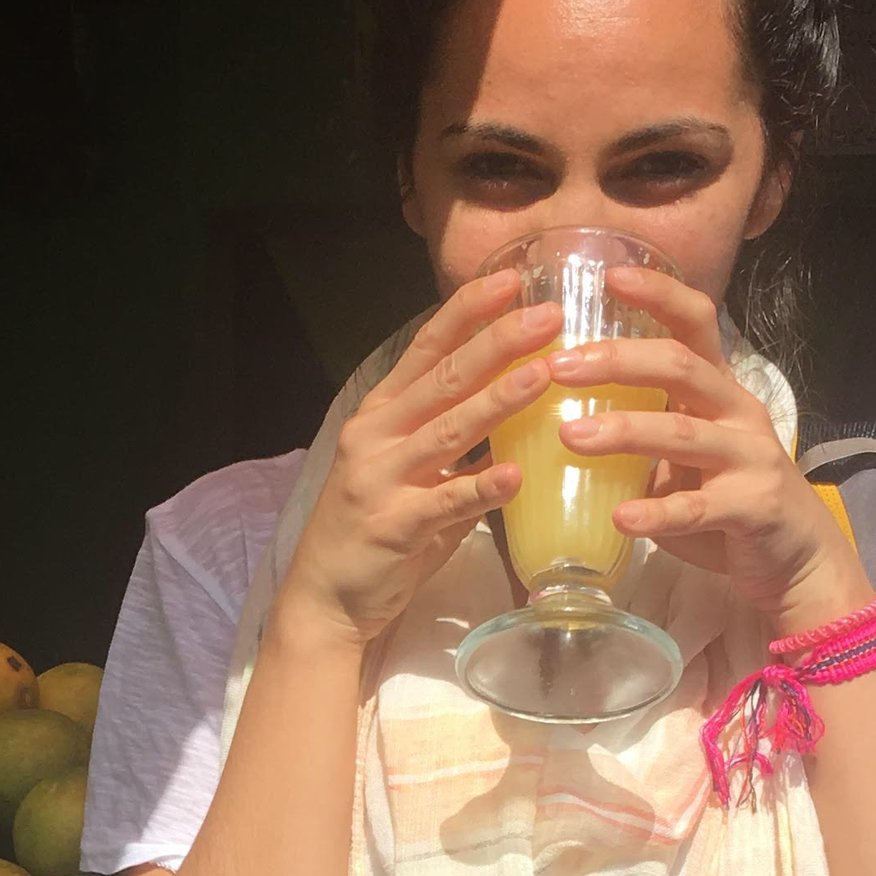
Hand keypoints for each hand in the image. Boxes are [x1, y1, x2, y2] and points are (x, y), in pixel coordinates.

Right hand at [276, 271, 561, 651]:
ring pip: (446, 431)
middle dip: (498, 343)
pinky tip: (515, 476)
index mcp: (382, 412)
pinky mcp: (393, 527)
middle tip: (549, 314)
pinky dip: (480, 488)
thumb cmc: (377, 529)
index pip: (428, 347)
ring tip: (544, 375)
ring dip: (498, 401)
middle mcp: (377, 435)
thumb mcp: (407, 467)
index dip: (468, 312)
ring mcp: (382, 480)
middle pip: (443, 378)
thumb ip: (451, 435)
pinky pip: (445, 504)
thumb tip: (517, 399)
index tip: (512, 279)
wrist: (326, 597)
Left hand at [551, 266, 870, 631]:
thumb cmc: (727, 499)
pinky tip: (621, 518)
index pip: (695, 322)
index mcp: (717, 389)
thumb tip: (560, 413)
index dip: (658, 294)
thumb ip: (642, 430)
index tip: (609, 274)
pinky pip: (700, 507)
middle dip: (618, 360)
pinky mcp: (755, 507)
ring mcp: (751, 457)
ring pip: (684, 434)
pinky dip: (658, 513)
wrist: (797, 558)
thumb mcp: (683, 455)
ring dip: (625, 433)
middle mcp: (738, 412)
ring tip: (571, 436)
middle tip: (559, 367)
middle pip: (681, 367)